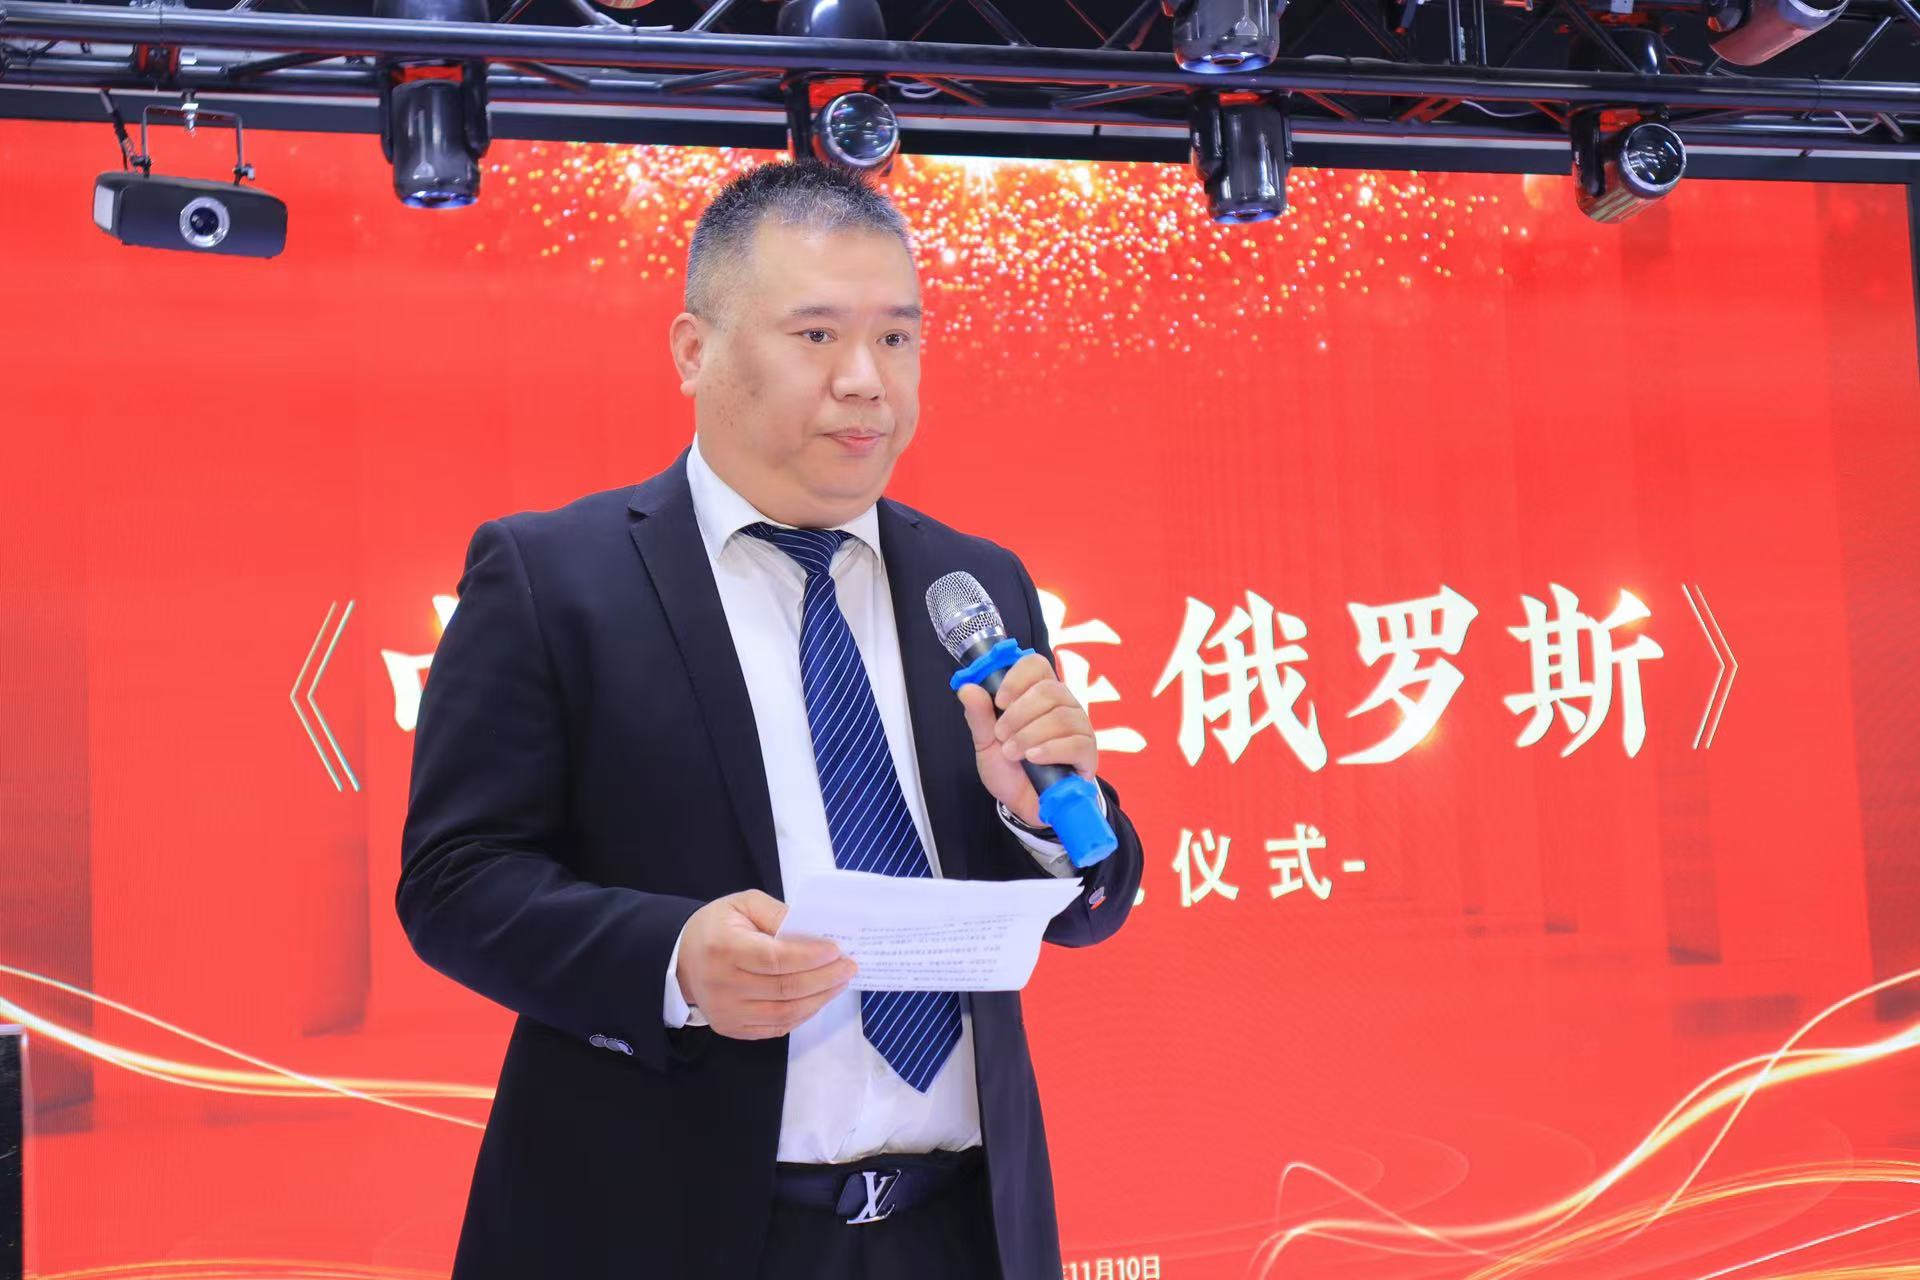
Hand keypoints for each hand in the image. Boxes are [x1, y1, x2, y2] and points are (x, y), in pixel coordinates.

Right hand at [675, 890, 856, 1039]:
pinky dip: (802, 1015)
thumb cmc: (717, 927)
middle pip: (784, 989)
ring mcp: (727, 1012)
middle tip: (848, 967)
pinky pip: (776, 1027)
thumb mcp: (742, 904)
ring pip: (784, 1013)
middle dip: (824, 978)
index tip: (835, 950)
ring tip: (840, 983)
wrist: (682, 960)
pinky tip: (818, 999)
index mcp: (724, 949)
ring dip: (819, 999)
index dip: (809, 957)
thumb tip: (811, 931)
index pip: (775, 959)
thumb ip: (776, 913)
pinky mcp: (732, 1028)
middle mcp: (724, 985)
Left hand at [955, 652, 1098, 827]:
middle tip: (1002, 736)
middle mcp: (1063, 705)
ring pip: (1060, 716)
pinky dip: (1050, 749)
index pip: (1036, 665)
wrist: (1023, 804)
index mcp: (1038, 694)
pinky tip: (1034, 758)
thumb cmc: (1009, 768)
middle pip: (1049, 690)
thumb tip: (967, 688)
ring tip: (1013, 753)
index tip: (999, 702)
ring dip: (1029, 735)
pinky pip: (1076, 742)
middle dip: (1019, 714)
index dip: (1017, 678)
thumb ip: (978, 716)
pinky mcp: (1087, 753)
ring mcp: (1079, 727)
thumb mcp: (986, 743)